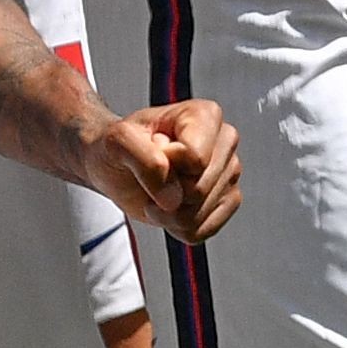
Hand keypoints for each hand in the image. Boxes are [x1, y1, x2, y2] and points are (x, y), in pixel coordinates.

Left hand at [85, 100, 239, 245]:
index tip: (151, 149)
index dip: (165, 163)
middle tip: (152, 172)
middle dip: (165, 190)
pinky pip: (200, 232)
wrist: (118, 164)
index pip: (195, 158)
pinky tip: (168, 205)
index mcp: (205, 116)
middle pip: (198, 189)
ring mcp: (229, 174)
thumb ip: (145, 160)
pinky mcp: (226, 203)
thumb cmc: (122, 146)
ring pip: (198, 215)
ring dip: (167, 212)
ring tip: (158, 188)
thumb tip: (173, 198)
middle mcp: (224, 141)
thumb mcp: (118, 141)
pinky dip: (175, 226)